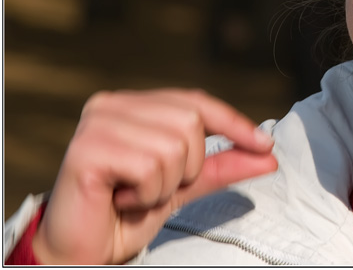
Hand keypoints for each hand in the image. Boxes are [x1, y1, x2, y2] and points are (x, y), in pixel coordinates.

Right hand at [32, 89, 277, 264]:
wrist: (81, 252)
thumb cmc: (127, 214)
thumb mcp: (184, 184)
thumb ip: (221, 165)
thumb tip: (268, 155)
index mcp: (134, 104)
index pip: (197, 102)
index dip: (235, 123)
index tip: (267, 146)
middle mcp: (112, 104)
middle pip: (190, 121)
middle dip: (188, 166)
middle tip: (156, 188)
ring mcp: (97, 123)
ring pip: (173, 146)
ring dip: (164, 184)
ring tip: (135, 195)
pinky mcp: (86, 148)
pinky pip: (148, 166)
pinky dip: (145, 194)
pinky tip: (120, 200)